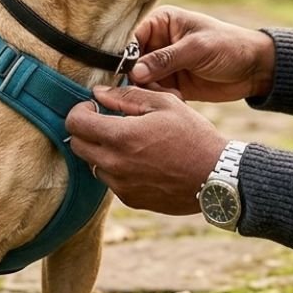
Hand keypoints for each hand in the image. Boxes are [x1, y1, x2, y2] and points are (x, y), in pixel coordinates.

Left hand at [66, 86, 227, 214]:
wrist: (217, 177)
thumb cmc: (193, 136)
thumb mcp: (165, 104)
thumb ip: (127, 97)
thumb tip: (99, 92)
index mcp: (121, 137)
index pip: (75, 123)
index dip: (81, 110)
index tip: (95, 107)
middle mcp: (115, 165)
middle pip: (77, 144)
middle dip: (87, 130)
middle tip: (108, 121)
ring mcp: (121, 186)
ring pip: (93, 164)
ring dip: (102, 150)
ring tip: (129, 142)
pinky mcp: (131, 199)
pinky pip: (111, 181)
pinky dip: (118, 169)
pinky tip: (142, 160)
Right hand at [129, 6, 274, 101]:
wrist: (254, 69)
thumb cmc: (229, 46)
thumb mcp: (197, 49)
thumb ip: (165, 59)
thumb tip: (134, 72)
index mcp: (161, 22)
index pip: (131, 37)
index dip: (123, 56)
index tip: (122, 74)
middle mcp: (157, 41)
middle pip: (131, 61)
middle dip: (134, 77)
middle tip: (146, 89)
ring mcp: (162, 64)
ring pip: (140, 80)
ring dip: (149, 90)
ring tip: (170, 93)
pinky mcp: (170, 83)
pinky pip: (154, 92)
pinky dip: (159, 98)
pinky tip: (177, 98)